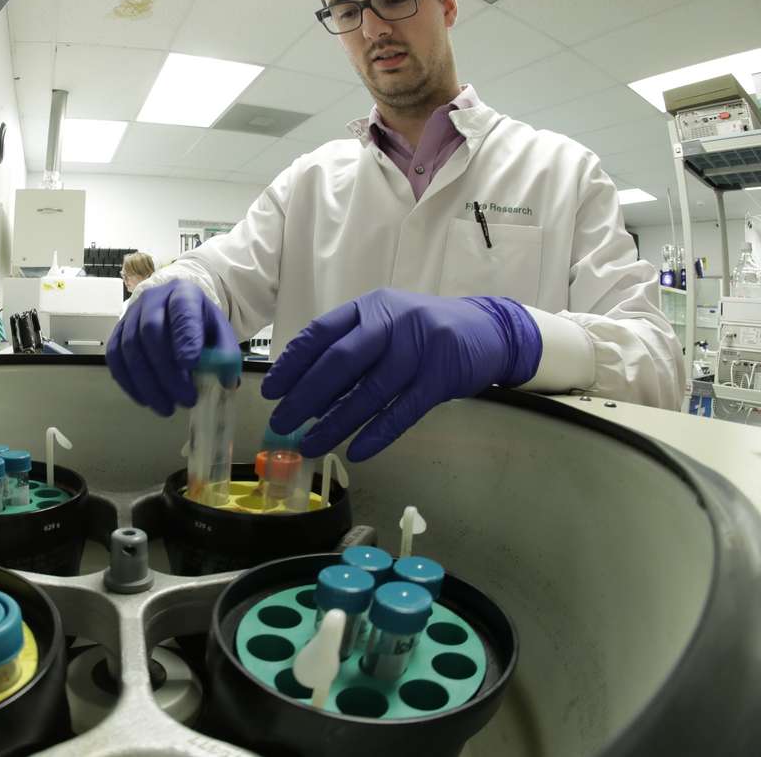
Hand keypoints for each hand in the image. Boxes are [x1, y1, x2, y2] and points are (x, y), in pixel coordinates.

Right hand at [106, 280, 240, 416]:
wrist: (176, 311)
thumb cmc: (199, 324)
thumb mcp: (219, 333)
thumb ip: (225, 355)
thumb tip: (227, 382)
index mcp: (184, 293)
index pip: (182, 311)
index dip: (184, 337)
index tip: (191, 364)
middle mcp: (153, 299)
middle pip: (151, 331)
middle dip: (167, 371)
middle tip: (185, 399)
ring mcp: (130, 315)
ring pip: (130, 348)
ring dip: (148, 383)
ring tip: (167, 407)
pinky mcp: (117, 333)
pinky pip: (115, 359)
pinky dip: (128, 383)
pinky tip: (145, 400)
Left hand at [261, 288, 541, 460]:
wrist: (490, 331)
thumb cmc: (424, 333)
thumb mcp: (385, 327)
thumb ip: (350, 349)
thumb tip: (304, 391)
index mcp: (370, 308)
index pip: (321, 332)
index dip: (293, 362)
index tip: (271, 390)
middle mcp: (392, 322)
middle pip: (340, 361)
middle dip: (306, 395)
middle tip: (283, 422)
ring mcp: (419, 348)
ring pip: (369, 391)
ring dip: (336, 422)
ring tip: (311, 445)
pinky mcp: (442, 376)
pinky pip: (403, 410)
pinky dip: (378, 433)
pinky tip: (357, 451)